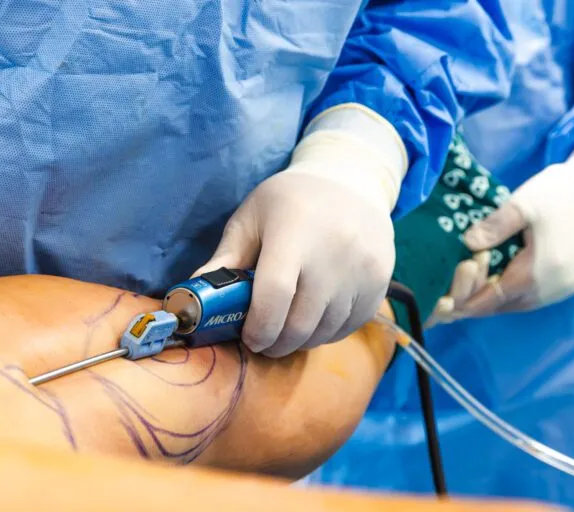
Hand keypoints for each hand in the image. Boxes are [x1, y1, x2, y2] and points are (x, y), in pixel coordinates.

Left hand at [195, 104, 406, 356]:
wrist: (352, 182)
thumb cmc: (290, 201)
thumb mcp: (252, 218)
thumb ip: (225, 260)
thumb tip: (193, 301)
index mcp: (294, 231)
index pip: (275, 294)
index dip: (258, 326)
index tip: (248, 337)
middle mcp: (334, 252)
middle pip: (300, 323)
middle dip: (275, 343)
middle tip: (262, 341)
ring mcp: (363, 269)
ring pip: (325, 331)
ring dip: (300, 340)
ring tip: (286, 327)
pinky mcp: (380, 282)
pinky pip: (348, 327)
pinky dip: (326, 332)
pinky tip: (313, 317)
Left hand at [437, 123, 573, 317]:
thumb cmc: (559, 193)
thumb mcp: (523, 202)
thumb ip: (495, 225)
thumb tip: (468, 244)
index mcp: (539, 271)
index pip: (492, 299)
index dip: (464, 300)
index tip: (439, 298)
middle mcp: (552, 288)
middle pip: (501, 306)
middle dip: (472, 300)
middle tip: (445, 292)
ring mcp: (562, 289)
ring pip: (515, 304)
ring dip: (490, 298)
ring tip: (463, 286)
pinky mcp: (567, 285)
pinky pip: (529, 298)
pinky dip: (507, 293)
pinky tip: (491, 278)